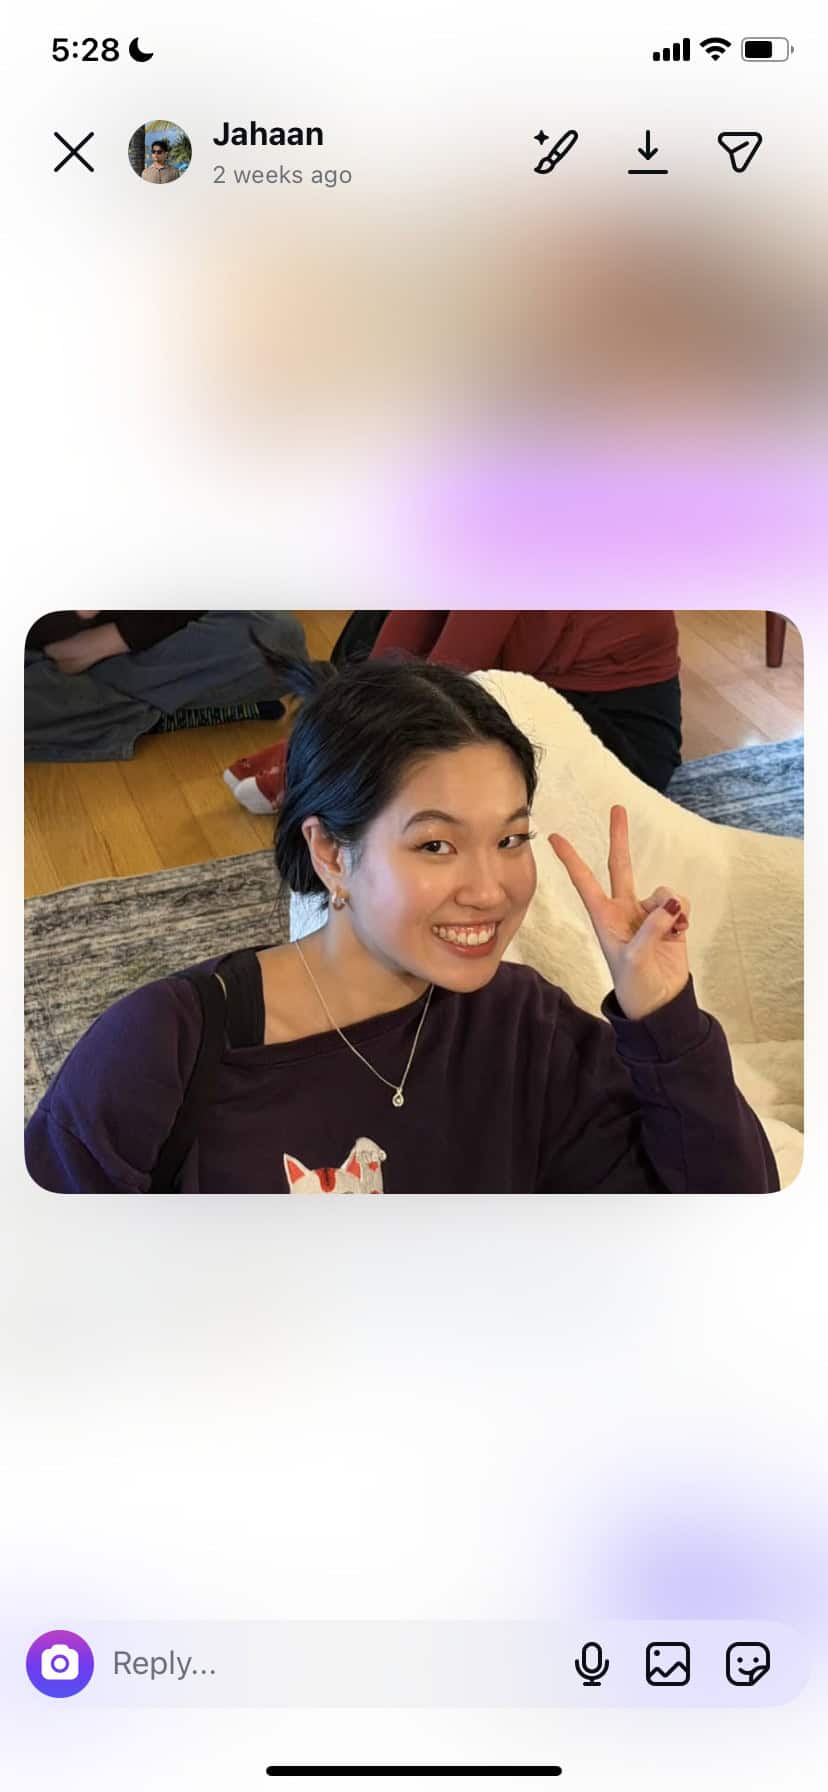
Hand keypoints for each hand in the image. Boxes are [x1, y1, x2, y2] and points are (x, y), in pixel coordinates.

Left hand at [549, 805, 689, 1020]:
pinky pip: (678, 903)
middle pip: (620, 865)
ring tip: (672, 930)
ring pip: (662, 891)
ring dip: (670, 906)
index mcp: (604, 916)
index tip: (553, 837)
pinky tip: (681, 931)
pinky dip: (683, 914)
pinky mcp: (669, 919)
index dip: (570, 859)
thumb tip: (669, 905)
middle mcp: (623, 909)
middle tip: (617, 807)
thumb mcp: (636, 960)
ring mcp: (647, 913)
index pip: (585, 881)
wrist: (659, 1001)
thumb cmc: (636, 984)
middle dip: (619, 837)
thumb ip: (652, 930)